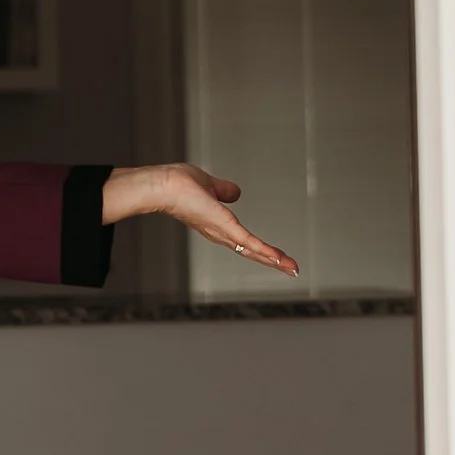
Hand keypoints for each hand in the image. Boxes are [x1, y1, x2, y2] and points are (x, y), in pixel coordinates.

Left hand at [101, 161, 297, 277]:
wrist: (161, 186)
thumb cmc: (176, 184)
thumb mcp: (209, 185)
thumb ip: (223, 190)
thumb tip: (235, 192)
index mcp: (217, 225)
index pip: (243, 241)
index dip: (260, 249)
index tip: (277, 257)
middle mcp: (219, 234)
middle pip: (250, 251)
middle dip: (273, 261)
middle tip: (293, 270)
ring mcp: (221, 232)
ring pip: (252, 250)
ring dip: (274, 260)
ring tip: (292, 268)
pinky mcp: (224, 227)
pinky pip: (248, 241)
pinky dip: (264, 251)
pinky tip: (278, 258)